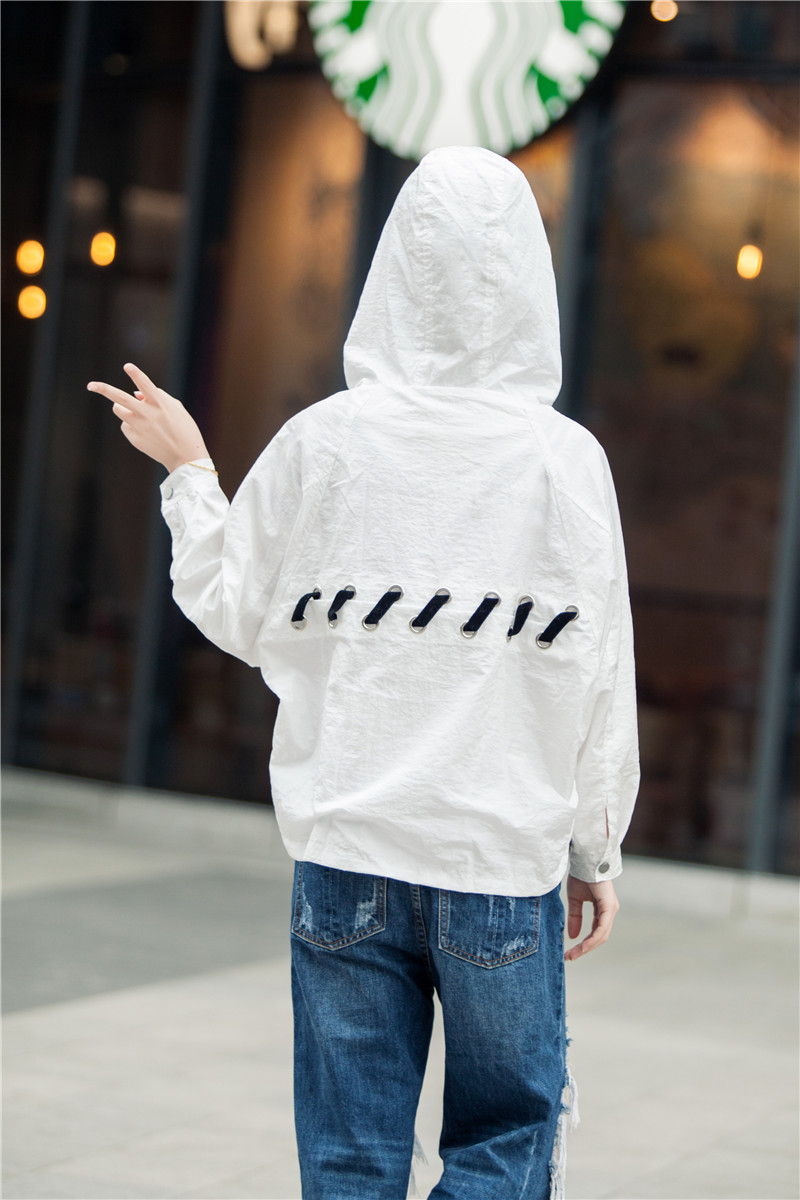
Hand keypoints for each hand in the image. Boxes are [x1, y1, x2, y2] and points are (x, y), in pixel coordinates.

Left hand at [87, 362, 209, 474]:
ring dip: (121, 406)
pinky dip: (131, 424)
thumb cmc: (184, 429)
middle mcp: (147, 414)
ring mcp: (139, 426)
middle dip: (103, 389)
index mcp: (160, 404)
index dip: (135, 374)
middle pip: (120, 398)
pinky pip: (125, 425)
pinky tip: (144, 432)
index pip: (145, 384)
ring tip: (134, 412)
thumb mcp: (176, 409)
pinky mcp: (135, 438)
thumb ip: (157, 396)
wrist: (185, 456)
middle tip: (90, 385)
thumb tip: (135, 393)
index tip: (127, 366)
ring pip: (118, 409)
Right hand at [564, 875, 618, 961]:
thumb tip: (573, 936)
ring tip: (574, 954)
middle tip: (570, 957)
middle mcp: (610, 911)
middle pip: (599, 937)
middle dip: (584, 949)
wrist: (586, 860)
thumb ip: (575, 917)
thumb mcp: (575, 899)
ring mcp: (611, 910)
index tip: (570, 952)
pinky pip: (602, 928)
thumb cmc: (581, 875)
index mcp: (603, 910)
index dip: (584, 944)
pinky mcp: (608, 907)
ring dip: (587, 947)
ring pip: (601, 935)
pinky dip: (593, 939)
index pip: (595, 932)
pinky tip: (584, 946)